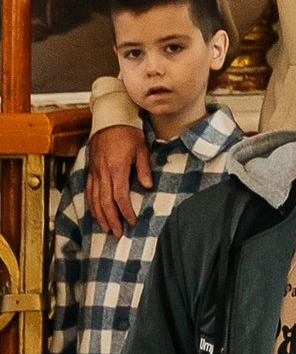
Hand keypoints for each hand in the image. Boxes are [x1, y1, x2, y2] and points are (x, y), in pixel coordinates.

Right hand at [86, 123, 146, 239]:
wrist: (109, 120)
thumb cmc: (128, 133)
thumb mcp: (141, 148)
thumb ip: (144, 168)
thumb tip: (148, 186)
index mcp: (117, 168)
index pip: (120, 196)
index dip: (125, 211)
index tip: (131, 221)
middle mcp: (103, 173)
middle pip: (105, 202)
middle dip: (112, 219)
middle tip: (118, 233)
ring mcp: (95, 172)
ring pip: (94, 199)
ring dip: (100, 216)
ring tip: (107, 229)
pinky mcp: (91, 170)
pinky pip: (89, 192)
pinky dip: (92, 205)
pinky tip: (96, 214)